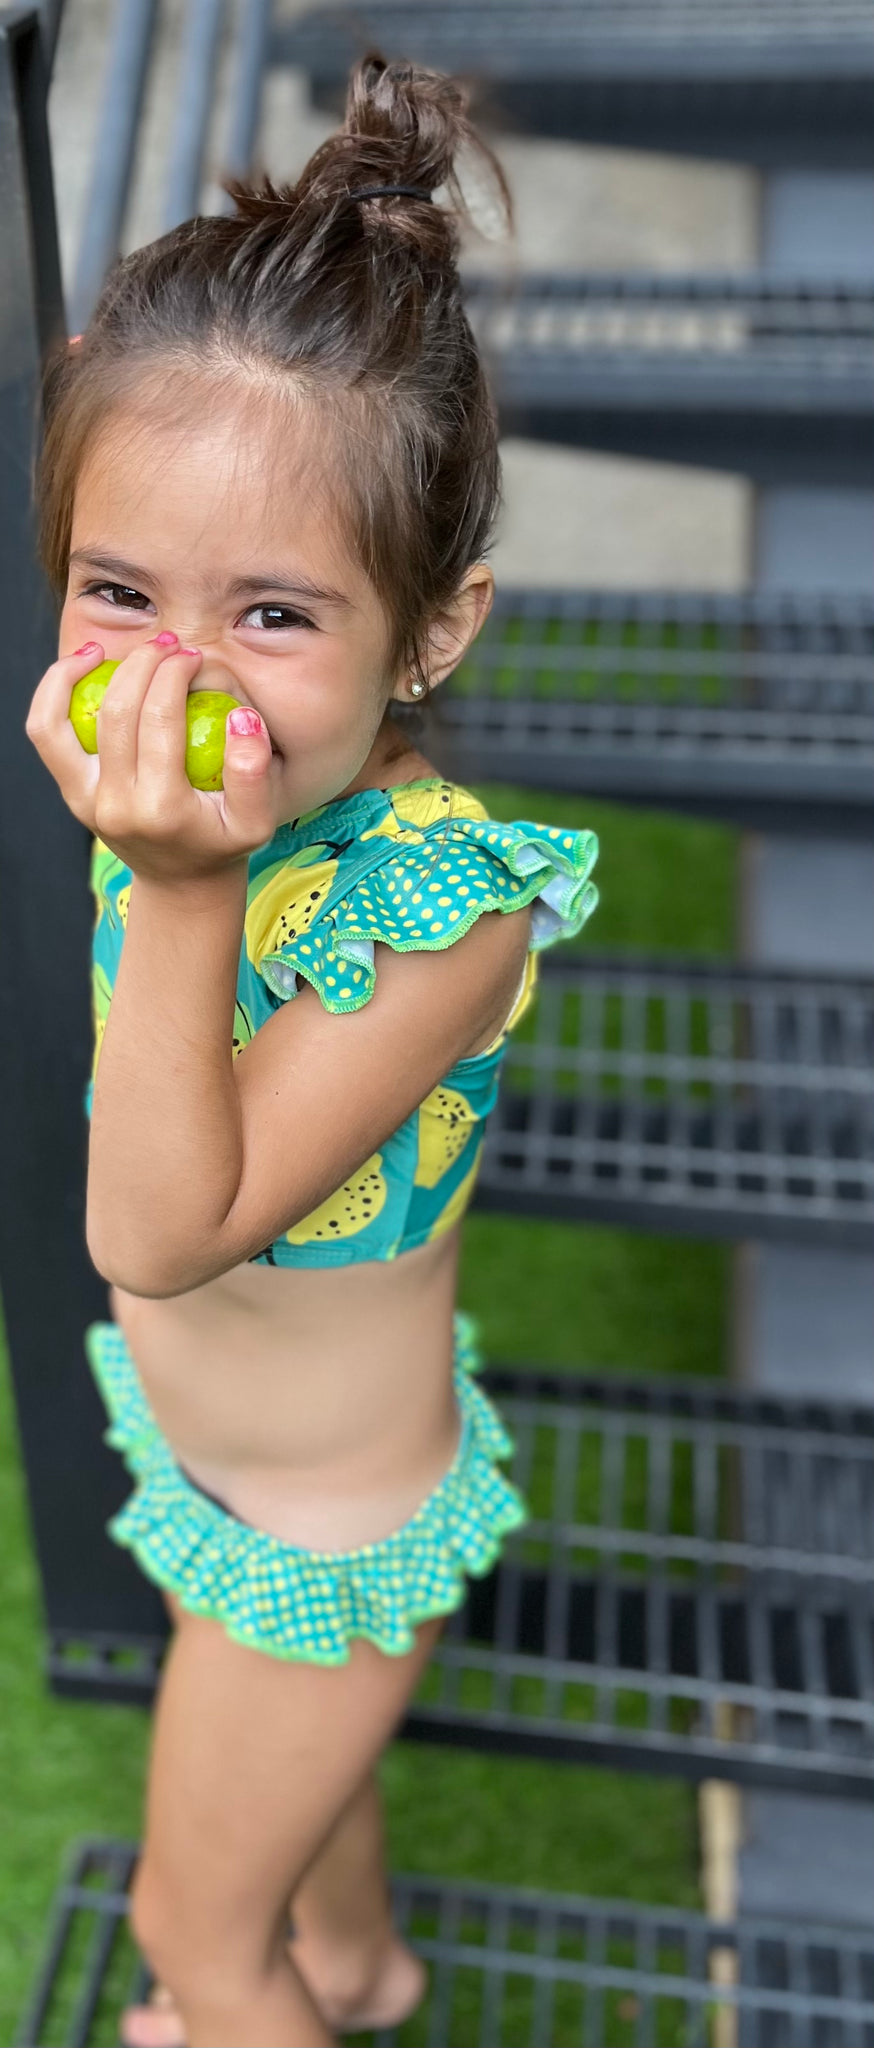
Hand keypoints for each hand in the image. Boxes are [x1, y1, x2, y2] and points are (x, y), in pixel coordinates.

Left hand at [25, 636, 281, 881]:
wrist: (180, 883)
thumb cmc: (223, 844)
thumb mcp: (257, 821)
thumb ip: (254, 772)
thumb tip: (240, 716)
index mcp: (162, 809)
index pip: (160, 719)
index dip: (175, 674)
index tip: (194, 657)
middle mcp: (115, 805)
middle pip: (117, 711)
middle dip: (144, 664)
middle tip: (170, 647)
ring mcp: (84, 799)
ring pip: (62, 719)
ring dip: (88, 672)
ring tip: (117, 649)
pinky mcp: (70, 791)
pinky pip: (46, 731)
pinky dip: (55, 691)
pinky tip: (87, 665)